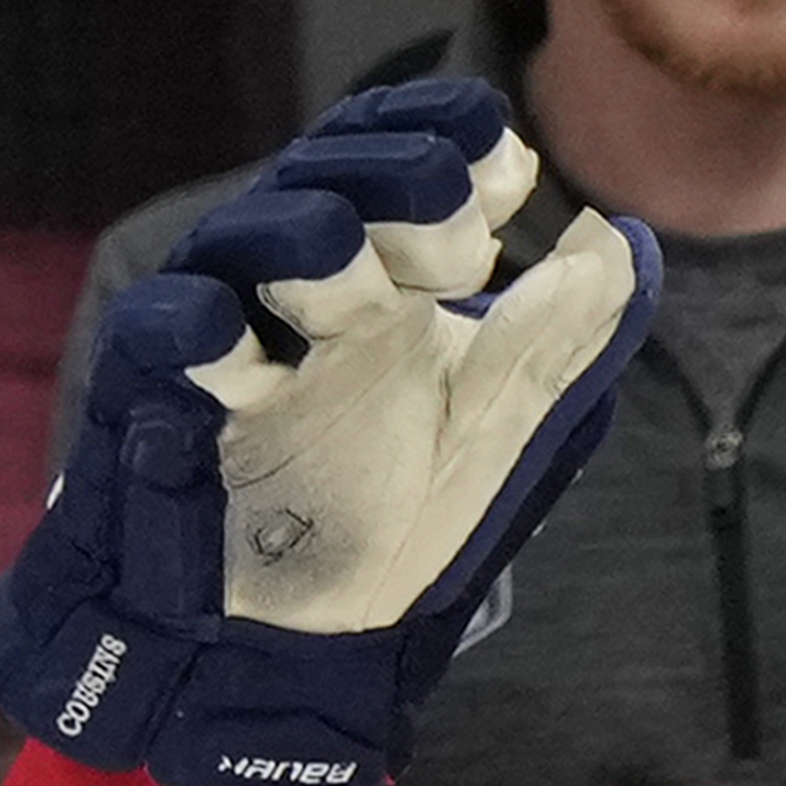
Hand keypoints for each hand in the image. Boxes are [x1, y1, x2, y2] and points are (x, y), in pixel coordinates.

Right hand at [0, 78, 658, 785]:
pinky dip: (195, 323)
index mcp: (388, 273)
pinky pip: (166, 328)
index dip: (448, 137)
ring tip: (360, 289)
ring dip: (316, 244)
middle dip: (401, 187)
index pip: (402, 152)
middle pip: (336, 173)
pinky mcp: (155, 393)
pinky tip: (224, 331)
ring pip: (258, 233)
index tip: (507, 166)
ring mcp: (228, 328)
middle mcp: (304, 281)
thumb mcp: (500, 433)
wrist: (289, 648)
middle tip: (461, 247)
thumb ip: (565, 343)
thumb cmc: (389, 525)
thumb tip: (630, 244)